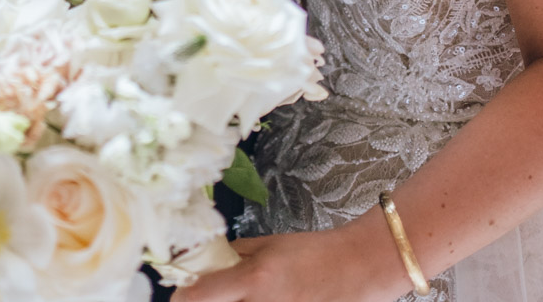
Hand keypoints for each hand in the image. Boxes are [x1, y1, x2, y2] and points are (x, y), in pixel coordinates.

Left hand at [174, 215, 411, 301]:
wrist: (360, 268)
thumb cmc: (315, 252)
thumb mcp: (269, 244)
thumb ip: (233, 254)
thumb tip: (202, 262)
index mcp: (253, 280)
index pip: (196, 296)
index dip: (182, 295)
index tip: (183, 292)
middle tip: (214, 296)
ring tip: (246, 297)